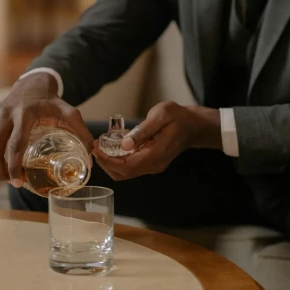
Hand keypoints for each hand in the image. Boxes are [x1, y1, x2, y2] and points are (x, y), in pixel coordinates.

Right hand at [0, 72, 93, 186]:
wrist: (32, 85)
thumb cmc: (51, 102)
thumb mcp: (70, 113)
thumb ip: (82, 133)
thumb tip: (90, 159)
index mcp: (25, 114)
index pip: (14, 145)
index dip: (14, 167)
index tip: (19, 182)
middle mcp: (5, 115)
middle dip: (1, 173)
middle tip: (15, 183)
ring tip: (10, 178)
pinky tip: (3, 167)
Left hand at [92, 101, 220, 180]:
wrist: (194, 125)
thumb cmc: (178, 117)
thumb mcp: (161, 116)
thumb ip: (143, 131)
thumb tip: (124, 144)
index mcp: (155, 155)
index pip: (125, 167)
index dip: (107, 160)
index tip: (96, 147)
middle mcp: (154, 165)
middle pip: (122, 174)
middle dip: (105, 162)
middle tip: (95, 146)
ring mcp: (154, 166)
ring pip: (126, 172)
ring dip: (111, 162)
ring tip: (101, 146)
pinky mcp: (152, 162)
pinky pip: (132, 167)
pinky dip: (119, 160)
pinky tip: (115, 146)